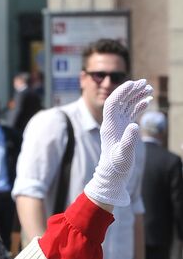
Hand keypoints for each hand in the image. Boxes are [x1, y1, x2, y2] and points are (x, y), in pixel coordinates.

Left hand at [84, 79, 152, 206]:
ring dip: (136, 96)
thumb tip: (134, 125)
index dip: (122, 91)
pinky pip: (130, 113)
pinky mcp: (123, 130)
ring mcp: (117, 125)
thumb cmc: (116, 166)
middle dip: (131, 90)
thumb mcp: (124, 154)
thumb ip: (129, 140)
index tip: (133, 83)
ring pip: (126, 105)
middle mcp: (112, 123)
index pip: (113, 103)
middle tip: (145, 82)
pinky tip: (147, 101)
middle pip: (120, 100)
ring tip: (148, 89)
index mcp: (109, 126)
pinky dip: (138, 106)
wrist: (113, 175)